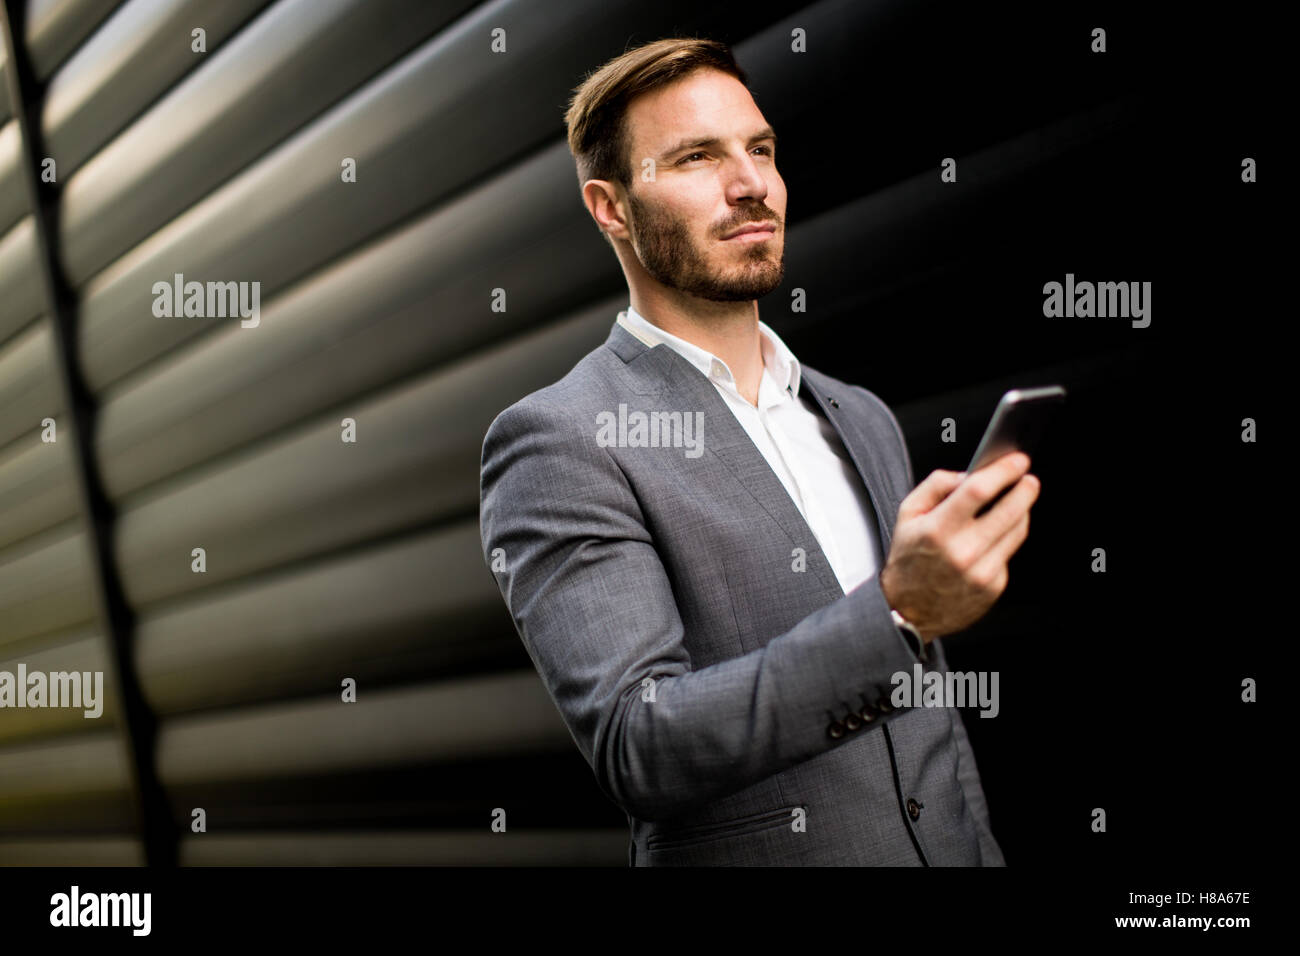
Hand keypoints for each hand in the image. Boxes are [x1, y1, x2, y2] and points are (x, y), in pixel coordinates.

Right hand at [879, 452, 1039, 642]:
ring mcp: (981, 572)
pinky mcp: (993, 587)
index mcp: (938, 530)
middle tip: (1028, 479)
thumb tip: (968, 475)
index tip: (1017, 461)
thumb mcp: (908, 513)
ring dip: (1021, 511)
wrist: (908, 609)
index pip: (979, 490)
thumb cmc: (908, 559)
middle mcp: (962, 552)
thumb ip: (936, 485)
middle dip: (1025, 489)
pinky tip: (993, 537)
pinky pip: (1009, 553)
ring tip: (1014, 503)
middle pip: (1010, 510)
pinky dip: (1006, 539)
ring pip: (1017, 531)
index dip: (1004, 471)